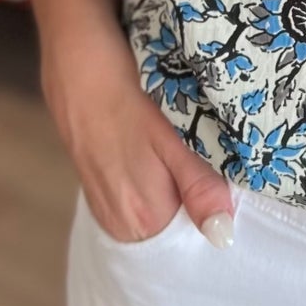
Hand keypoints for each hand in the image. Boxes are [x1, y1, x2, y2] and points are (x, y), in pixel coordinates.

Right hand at [41, 11, 237, 246]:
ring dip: (176, 192)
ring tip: (181, 155)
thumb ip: (199, 187)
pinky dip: (156, 185)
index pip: (193, 242)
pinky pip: (139, 202)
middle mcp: (120, 224)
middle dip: (196, 204)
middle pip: (175, 230)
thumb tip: (222, 236)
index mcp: (143, 218)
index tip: (228, 188)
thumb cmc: (127, 94)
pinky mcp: (98, 191)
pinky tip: (160, 155)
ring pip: (158, 215)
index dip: (214, 215)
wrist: (77, 63)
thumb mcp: (172, 136)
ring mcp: (106, 209)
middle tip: (209, 164)